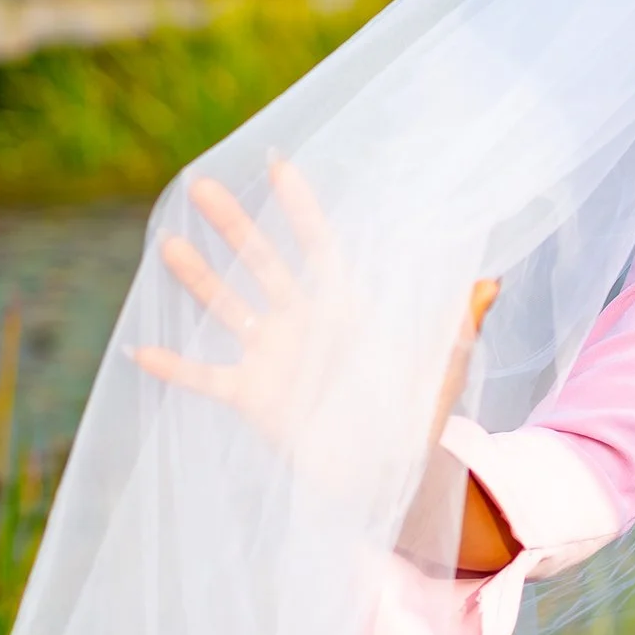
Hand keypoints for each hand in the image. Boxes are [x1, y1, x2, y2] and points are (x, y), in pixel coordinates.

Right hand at [131, 156, 496, 452]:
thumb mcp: (444, 364)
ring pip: (229, 308)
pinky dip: (174, 366)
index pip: (319, 245)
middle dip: (234, 225)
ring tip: (168, 244)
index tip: (277, 164)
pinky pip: (205, 376)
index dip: (299, 207)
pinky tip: (140, 349)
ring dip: (199, 280)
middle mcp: (304, 322)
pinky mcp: (252, 395)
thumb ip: (461, 322)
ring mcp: (274, 356)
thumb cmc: (420, 410)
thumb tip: (493, 282)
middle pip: (262, 263)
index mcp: (347, 306)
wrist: (390, 469)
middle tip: (200, 185)